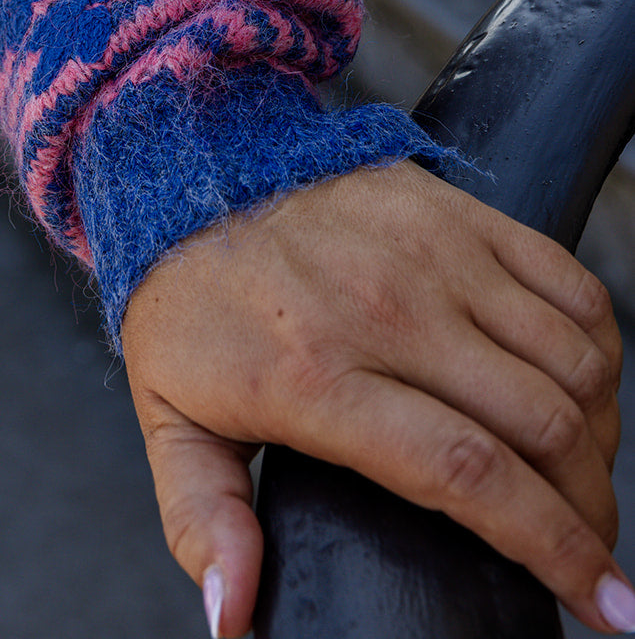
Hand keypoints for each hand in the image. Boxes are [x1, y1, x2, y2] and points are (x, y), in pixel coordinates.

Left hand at [122, 159, 627, 636]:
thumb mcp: (172, 419)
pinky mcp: (458, 210)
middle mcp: (388, 310)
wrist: (196, 170)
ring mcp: (432, 252)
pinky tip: (583, 390)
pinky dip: (601, 348)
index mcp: (319, 377)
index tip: (606, 608)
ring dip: (599, 434)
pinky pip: (571, 283)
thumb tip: (234, 619)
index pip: (467, 474)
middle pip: (541, 426)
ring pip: (571, 361)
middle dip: (589, 511)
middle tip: (590, 552)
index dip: (553, 550)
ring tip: (580, 477)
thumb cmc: (192, 302)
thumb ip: (204, 522)